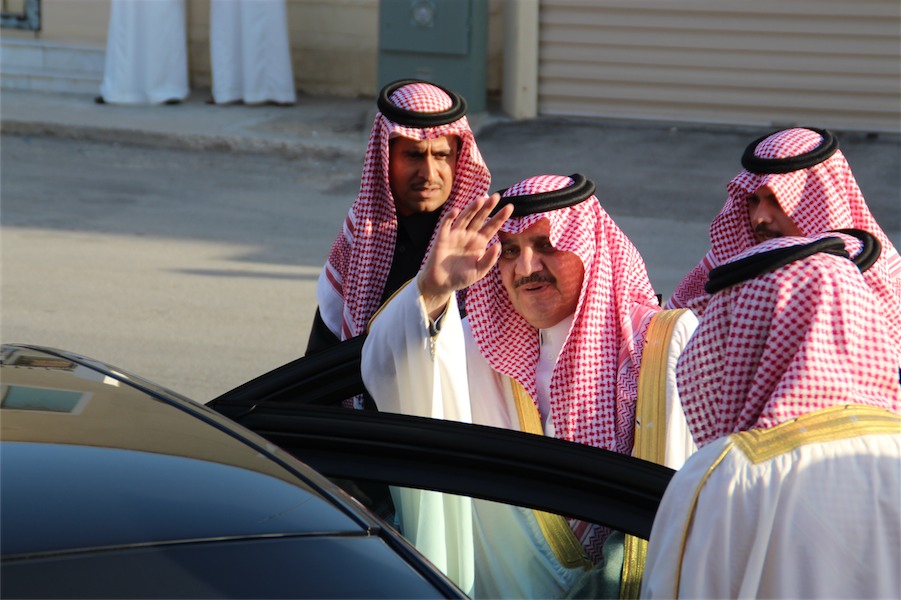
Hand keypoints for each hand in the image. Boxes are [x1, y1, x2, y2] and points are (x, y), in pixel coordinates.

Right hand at [418, 194, 512, 317]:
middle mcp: (469, 235)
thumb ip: (489, 260)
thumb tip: (498, 246)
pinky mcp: (443, 238)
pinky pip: (446, 225)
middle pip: (480, 218)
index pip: (492, 227)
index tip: (510, 207)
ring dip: (472, 209)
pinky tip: (455, 211)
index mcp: (480, 242)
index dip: (500, 217)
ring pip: (465, 218)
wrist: (441, 283)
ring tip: (480, 199)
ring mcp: (456, 235)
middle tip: (496, 196)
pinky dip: (450, 217)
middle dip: (488, 207)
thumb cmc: (461, 277)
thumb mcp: (479, 271)